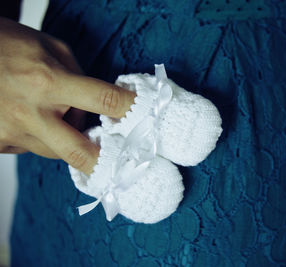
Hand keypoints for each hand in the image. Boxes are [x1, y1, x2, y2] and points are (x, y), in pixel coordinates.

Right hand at [0, 17, 134, 174]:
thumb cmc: (5, 44)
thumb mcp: (48, 47)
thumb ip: (78, 76)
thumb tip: (95, 104)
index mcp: (48, 82)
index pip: (104, 100)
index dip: (131, 109)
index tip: (147, 116)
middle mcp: (30, 113)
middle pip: (80, 152)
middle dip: (104, 163)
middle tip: (120, 165)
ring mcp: (10, 133)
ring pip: (56, 152)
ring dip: (69, 141)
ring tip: (61, 119)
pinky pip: (33, 148)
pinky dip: (42, 139)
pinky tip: (33, 120)